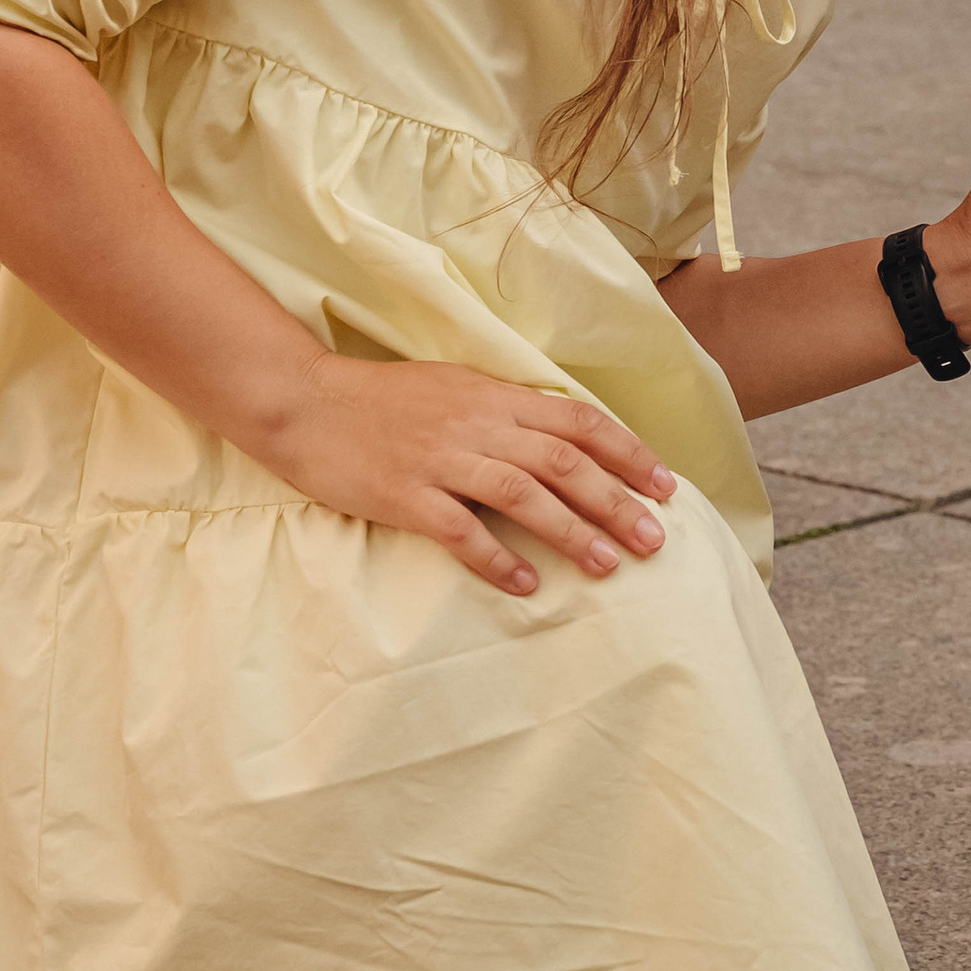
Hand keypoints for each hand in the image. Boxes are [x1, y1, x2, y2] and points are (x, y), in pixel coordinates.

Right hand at [249, 359, 678, 598]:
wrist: (305, 402)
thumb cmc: (384, 399)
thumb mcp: (457, 387)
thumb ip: (508, 410)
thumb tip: (565, 439)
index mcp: (495, 395)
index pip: (579, 421)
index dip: (628, 453)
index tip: (665, 486)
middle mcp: (477, 423)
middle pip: (564, 462)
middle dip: (617, 501)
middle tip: (654, 539)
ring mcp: (440, 459)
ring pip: (524, 494)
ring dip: (572, 531)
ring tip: (608, 565)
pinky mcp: (404, 494)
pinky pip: (460, 530)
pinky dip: (497, 558)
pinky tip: (527, 584)